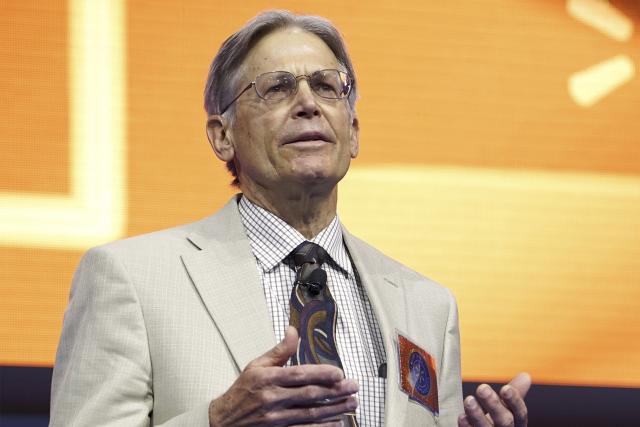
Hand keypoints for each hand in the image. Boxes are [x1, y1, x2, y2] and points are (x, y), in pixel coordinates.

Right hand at [208, 326, 358, 426]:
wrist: (223, 421)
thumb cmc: (242, 391)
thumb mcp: (256, 365)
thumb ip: (279, 350)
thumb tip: (293, 331)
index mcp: (268, 379)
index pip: (299, 375)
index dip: (321, 374)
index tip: (339, 372)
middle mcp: (272, 398)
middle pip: (309, 394)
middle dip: (335, 391)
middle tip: (353, 386)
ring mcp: (276, 418)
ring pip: (310, 413)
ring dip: (334, 408)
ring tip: (351, 403)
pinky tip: (336, 422)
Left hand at [457, 372, 530, 426]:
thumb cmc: (497, 424)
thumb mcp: (507, 410)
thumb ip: (514, 394)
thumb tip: (526, 375)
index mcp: (517, 424)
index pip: (520, 413)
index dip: (514, 401)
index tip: (505, 388)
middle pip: (505, 421)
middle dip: (494, 405)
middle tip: (482, 389)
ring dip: (477, 415)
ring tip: (469, 400)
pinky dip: (467, 426)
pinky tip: (462, 417)